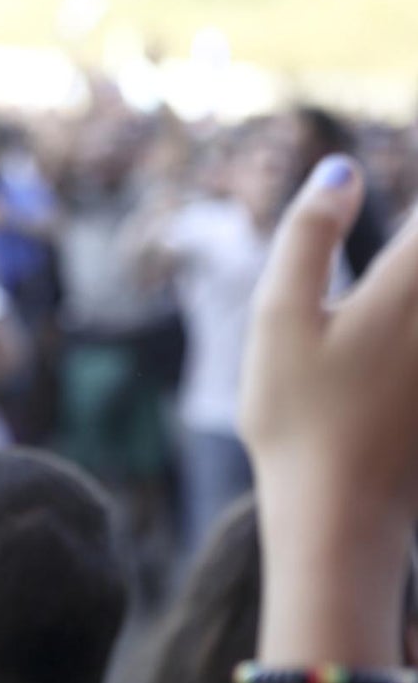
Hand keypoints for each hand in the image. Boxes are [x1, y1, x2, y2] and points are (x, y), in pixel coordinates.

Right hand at [241, 155, 417, 526]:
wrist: (341, 513)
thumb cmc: (298, 416)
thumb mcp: (278, 319)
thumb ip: (307, 237)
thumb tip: (340, 170)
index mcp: (408, 286)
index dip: (411, 193)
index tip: (374, 176)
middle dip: (410, 242)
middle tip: (392, 242)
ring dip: (408, 272)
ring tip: (391, 273)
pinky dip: (406, 313)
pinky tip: (390, 321)